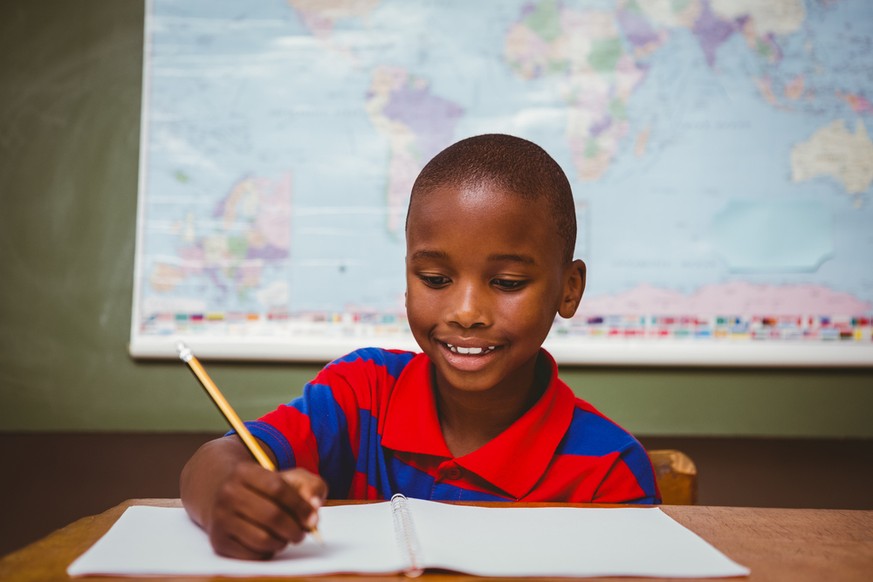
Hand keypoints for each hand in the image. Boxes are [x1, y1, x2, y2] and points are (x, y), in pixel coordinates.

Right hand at [206, 464, 326, 559]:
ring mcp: (221, 518)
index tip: (313, 518)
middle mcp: (228, 493)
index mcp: (244, 472)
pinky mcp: (219, 541)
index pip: (278, 488)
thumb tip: (314, 505)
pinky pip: (252, 554)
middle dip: (294, 528)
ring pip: (263, 538)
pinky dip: (267, 552)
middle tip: (301, 533)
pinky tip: (269, 542)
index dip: (300, 506)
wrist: (226, 498)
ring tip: (286, 537)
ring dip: (282, 542)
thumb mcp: (290, 478)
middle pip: (272, 516)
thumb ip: (310, 486)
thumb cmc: (266, 489)